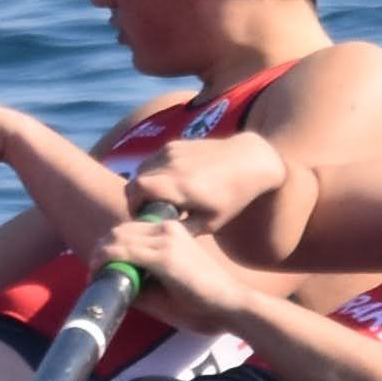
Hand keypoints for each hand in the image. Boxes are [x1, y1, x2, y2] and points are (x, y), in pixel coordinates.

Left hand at [98, 211, 255, 327]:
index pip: (131, 229)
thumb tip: (116, 280)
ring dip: (100, 255)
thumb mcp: (169, 283)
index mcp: (172, 232)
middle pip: (120, 230)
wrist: (231, 305)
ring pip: (117, 238)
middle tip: (93, 270)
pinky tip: (98, 274)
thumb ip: (143, 278)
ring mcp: (166, 240)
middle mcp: (168, 229)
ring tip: (94, 274)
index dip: (110, 243)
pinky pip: (123, 251)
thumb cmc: (203, 300)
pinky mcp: (164, 257)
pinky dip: (105, 261)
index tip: (101, 263)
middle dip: (101, 248)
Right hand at [124, 129, 283, 229]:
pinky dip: (154, 171)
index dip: (133, 205)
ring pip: (142, 168)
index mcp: (179, 186)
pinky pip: (154, 159)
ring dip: (144, 183)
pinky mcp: (176, 144)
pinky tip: (170, 182)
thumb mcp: (210, 222)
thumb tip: (159, 237)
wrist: (248, 161)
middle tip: (148, 209)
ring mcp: (172, 151)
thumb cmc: (232, 197)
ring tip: (159, 197)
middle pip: (135, 180)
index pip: (136, 191)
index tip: (142, 216)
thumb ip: (182, 230)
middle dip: (136, 197)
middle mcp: (172, 165)